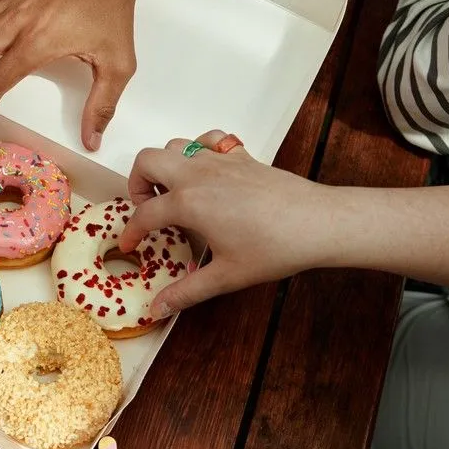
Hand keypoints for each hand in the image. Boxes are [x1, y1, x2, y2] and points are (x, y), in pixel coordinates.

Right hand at [121, 131, 333, 315]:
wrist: (318, 223)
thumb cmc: (274, 248)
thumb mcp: (226, 276)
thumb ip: (186, 292)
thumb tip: (158, 309)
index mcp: (187, 203)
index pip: (144, 214)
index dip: (131, 232)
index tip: (130, 246)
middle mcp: (197, 174)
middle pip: (147, 160)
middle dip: (137, 183)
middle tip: (148, 210)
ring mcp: (219, 160)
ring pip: (174, 145)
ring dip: (165, 165)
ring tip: (173, 193)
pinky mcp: (240, 155)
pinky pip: (207, 140)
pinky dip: (197, 150)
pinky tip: (205, 172)